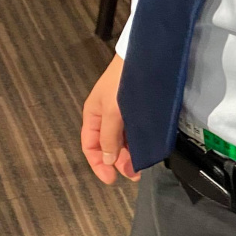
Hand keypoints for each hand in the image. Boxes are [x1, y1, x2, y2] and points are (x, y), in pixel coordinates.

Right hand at [81, 55, 139, 183]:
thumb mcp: (112, 110)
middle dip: (118, 161)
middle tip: (133, 174)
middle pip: (108, 145)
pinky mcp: (137, 108)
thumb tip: (108, 160)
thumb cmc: (123, 81)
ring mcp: (122, 112)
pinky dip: (137, 142)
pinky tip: (145, 149)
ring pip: (122, 139)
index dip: (98, 164)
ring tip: (141, 166)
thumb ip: (109, 137)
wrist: (145, 56)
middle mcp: (106, 115)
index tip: (111, 179)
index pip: (90, 146)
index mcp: (93, 115)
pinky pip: (134, 130)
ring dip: (129, 154)